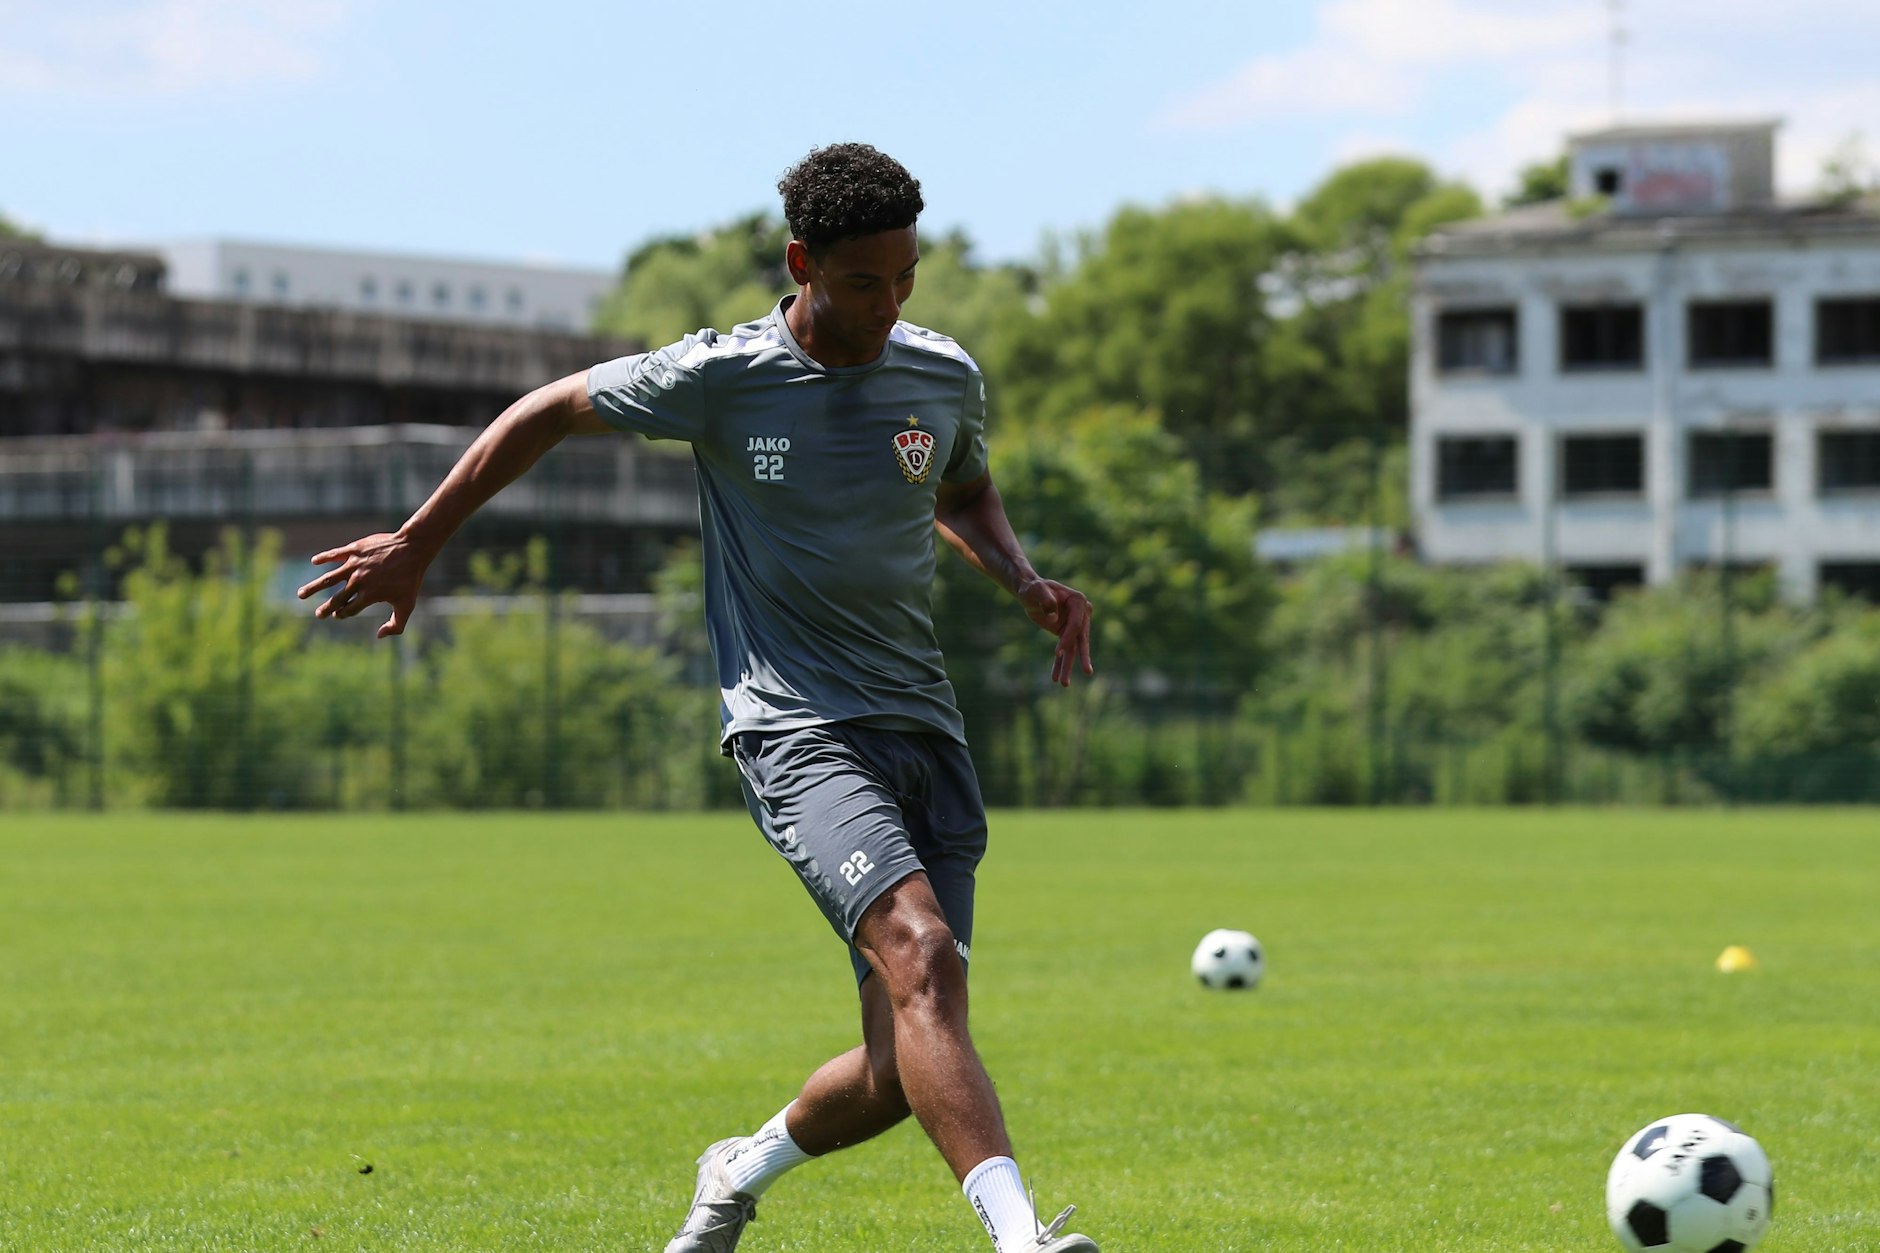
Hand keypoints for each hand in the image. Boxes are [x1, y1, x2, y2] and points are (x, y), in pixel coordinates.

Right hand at [296, 532, 426, 637]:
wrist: (413, 548)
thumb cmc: (411, 578)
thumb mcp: (407, 604)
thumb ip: (396, 625)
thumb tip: (379, 635)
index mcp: (369, 595)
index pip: (349, 609)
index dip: (342, 614)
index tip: (337, 615)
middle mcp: (358, 581)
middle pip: (336, 598)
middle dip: (326, 608)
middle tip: (318, 614)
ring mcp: (354, 565)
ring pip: (328, 579)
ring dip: (313, 587)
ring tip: (300, 594)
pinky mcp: (354, 550)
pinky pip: (334, 554)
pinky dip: (323, 558)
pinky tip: (314, 562)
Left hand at [1018, 578, 1094, 686]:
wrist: (1030, 593)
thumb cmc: (1033, 589)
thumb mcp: (1036, 590)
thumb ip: (1045, 598)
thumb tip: (1053, 615)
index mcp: (1078, 601)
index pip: (1076, 624)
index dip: (1068, 639)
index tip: (1057, 653)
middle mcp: (1081, 613)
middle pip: (1081, 638)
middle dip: (1082, 656)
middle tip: (1087, 672)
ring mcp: (1075, 625)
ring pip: (1073, 649)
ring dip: (1068, 666)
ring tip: (1064, 684)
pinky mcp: (1067, 633)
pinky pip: (1065, 651)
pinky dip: (1059, 664)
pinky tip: (1055, 678)